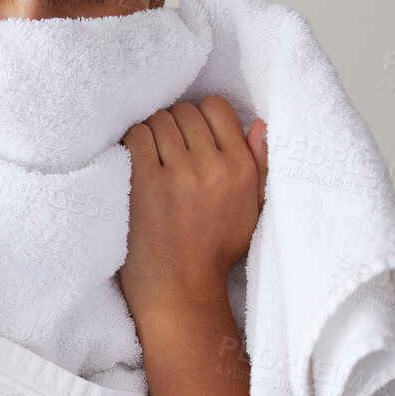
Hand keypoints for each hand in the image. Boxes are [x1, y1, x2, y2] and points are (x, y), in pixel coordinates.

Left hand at [119, 96, 267, 323]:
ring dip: (152, 133)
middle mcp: (212, 166)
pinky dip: (134, 142)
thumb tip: (257, 124)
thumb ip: (260, 164)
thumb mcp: (253, 209)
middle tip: (169, 149)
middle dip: (175, 125)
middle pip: (184, 111)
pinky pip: (137, 136)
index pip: (216, 107)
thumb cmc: (215, 250)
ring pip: (159, 120)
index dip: (201, 117)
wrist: (181, 287)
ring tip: (153, 157)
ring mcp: (178, 173)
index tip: (192, 136)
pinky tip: (136, 161)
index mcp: (240, 168)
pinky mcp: (146, 182)